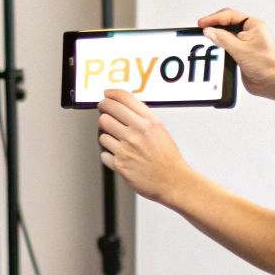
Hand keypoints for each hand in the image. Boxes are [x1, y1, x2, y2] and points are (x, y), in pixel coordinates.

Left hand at [98, 89, 192, 204]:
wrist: (173, 181)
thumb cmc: (167, 157)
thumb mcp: (160, 129)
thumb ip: (143, 117)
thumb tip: (123, 106)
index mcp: (149, 122)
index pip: (123, 98)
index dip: (111, 94)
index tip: (107, 95)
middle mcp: (137, 132)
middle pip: (107, 111)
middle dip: (104, 111)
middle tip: (105, 114)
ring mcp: (127, 148)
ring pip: (102, 132)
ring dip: (106, 135)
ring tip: (115, 140)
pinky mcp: (119, 164)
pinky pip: (103, 153)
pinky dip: (108, 154)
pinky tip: (118, 155)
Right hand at [197, 7, 274, 99]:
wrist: (272, 82)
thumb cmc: (266, 65)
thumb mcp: (240, 50)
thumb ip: (223, 39)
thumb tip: (209, 31)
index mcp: (253, 25)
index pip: (229, 15)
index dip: (214, 18)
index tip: (202, 24)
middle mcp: (250, 32)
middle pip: (227, 23)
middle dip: (214, 25)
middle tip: (201, 29)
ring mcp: (246, 42)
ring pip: (226, 34)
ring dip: (217, 36)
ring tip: (206, 38)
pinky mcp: (242, 53)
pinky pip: (227, 45)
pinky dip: (219, 46)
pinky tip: (214, 49)